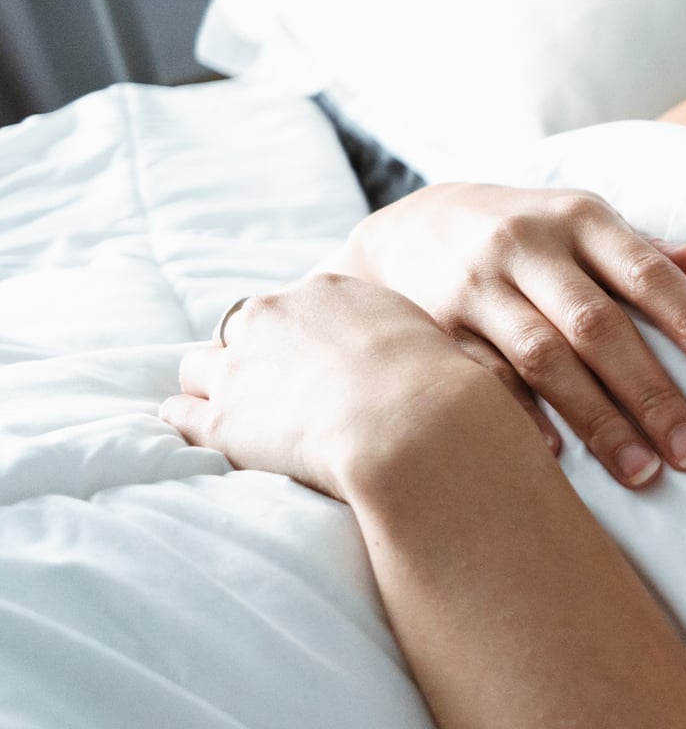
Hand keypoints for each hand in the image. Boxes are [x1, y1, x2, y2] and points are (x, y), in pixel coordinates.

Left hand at [160, 273, 514, 504]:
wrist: (415, 429)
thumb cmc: (446, 394)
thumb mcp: (444, 346)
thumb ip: (429, 346)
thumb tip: (462, 362)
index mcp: (330, 292)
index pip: (298, 304)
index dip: (300, 334)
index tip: (311, 359)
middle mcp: (277, 315)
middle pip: (243, 325)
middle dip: (250, 354)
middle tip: (268, 384)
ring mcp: (244, 366)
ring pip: (199, 366)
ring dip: (211, 386)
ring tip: (229, 411)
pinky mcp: (222, 419)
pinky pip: (179, 412)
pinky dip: (186, 421)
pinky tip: (201, 435)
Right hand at [332, 183, 685, 488]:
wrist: (406, 227)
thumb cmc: (527, 236)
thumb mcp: (582, 225)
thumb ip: (647, 252)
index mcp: (580, 219)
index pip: (648, 273)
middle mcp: (527, 248)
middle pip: (598, 326)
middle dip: (652, 392)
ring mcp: (476, 288)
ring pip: (544, 359)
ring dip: (597, 421)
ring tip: (643, 474)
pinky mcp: (433, 329)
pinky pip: (481, 379)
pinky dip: (519, 417)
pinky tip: (555, 459)